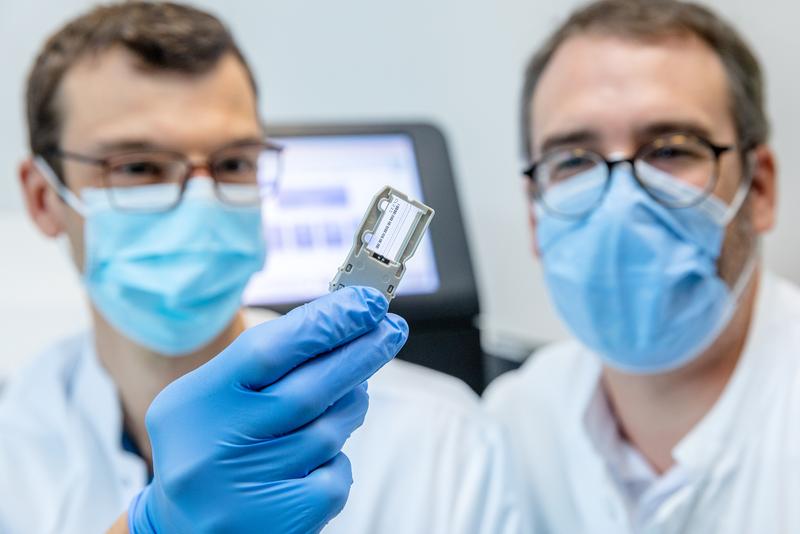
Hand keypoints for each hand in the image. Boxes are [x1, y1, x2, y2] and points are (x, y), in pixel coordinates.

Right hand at [127, 286, 407, 533]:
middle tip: (391, 329)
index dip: (326, 321)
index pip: (269, 350)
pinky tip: (320, 457)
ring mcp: (249, 488)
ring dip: (350, 406)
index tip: (367, 301)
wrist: (179, 533)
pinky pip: (334, 476)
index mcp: (196, 402)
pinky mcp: (281, 521)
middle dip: (360, 353)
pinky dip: (336, 460)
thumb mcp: (214, 397)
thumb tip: (340, 329)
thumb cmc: (208, 447)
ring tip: (352, 393)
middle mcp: (217, 446)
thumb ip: (265, 365)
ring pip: (328, 432)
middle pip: (309, 389)